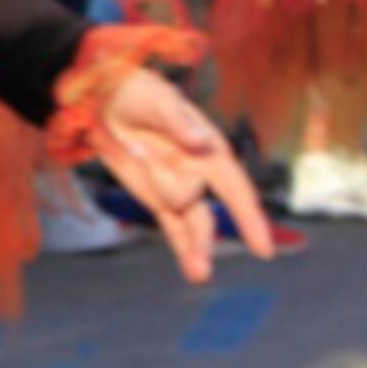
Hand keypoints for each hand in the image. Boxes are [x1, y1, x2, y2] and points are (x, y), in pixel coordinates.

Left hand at [86, 67, 279, 282]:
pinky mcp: (156, 198)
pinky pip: (174, 227)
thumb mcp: (159, 102)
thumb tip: (201, 142)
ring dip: (196, 249)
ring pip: (192, 225)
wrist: (103, 99)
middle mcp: (200, 172)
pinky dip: (183, 248)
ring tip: (200, 274)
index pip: (235, 188)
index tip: (263, 247)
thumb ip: (180, 123)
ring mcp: (178, 187)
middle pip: (204, 211)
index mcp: (210, 149)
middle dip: (199, 233)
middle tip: (194, 254)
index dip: (249, 218)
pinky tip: (194, 271)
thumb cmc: (139, 93)